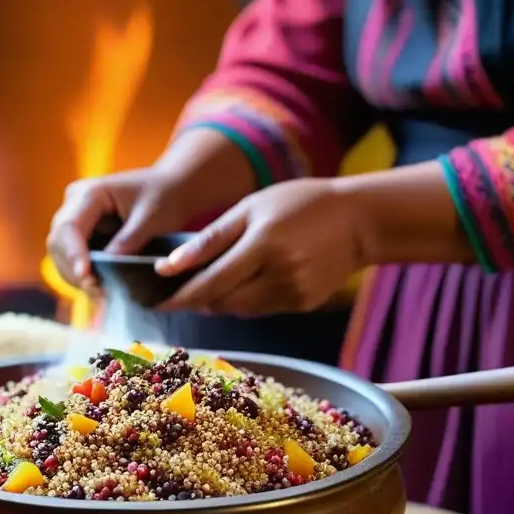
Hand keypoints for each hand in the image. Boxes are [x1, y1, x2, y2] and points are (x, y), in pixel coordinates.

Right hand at [46, 168, 194, 289]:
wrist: (171, 188)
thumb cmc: (164, 197)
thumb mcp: (151, 218)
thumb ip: (128, 241)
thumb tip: (105, 267)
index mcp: (90, 193)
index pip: (69, 227)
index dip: (74, 254)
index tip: (86, 278)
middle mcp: (75, 203)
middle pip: (58, 242)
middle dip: (73, 270)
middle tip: (97, 292)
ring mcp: (76, 218)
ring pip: (61, 254)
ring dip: (76, 276)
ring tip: (101, 294)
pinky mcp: (83, 233)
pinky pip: (74, 258)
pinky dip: (84, 275)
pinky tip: (100, 289)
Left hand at [155, 178, 365, 315]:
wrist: (359, 220)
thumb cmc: (300, 203)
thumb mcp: (251, 207)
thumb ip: (210, 238)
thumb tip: (170, 266)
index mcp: (263, 245)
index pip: (210, 282)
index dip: (179, 296)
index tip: (155, 300)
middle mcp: (280, 275)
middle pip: (222, 302)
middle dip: (196, 300)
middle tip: (175, 292)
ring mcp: (294, 294)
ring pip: (240, 310)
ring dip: (219, 300)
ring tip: (209, 283)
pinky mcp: (304, 304)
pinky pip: (262, 310)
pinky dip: (245, 300)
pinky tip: (247, 282)